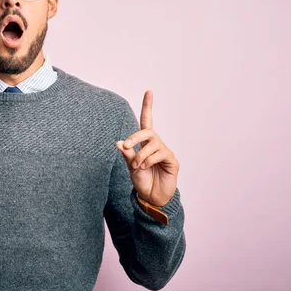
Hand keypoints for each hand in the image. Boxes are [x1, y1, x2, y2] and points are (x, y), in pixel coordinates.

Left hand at [116, 90, 178, 206]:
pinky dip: (149, 160)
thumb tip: (119, 143)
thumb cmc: (142, 181)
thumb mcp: (130, 166)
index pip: (147, 121)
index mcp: (145, 144)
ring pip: (152, 144)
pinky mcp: (172, 161)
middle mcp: (156, 145)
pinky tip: (145, 167)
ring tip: (137, 166)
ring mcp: (165, 152)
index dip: (148, 107)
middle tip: (127, 146)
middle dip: (136, 136)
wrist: (151, 198)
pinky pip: (160, 154)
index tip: (149, 92)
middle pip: (148, 131)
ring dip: (141, 155)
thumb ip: (127, 154)